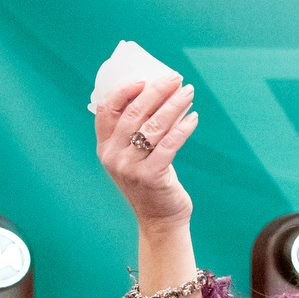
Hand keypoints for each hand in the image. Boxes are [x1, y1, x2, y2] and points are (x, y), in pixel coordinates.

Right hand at [94, 74, 197, 229]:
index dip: (124, 90)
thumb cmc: (150, 180)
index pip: (106, 109)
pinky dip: (183, 128)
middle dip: (157, 91)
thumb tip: (160, 92)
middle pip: (133, 113)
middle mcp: (113, 155)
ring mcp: (130, 167)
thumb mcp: (133, 155)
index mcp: (104, 146)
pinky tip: (194, 117)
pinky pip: (169, 144)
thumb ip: (136, 129)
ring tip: (188, 92)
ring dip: (174, 105)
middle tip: (175, 78)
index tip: (144, 78)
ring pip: (154, 126)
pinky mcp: (151, 176)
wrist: (158, 219)